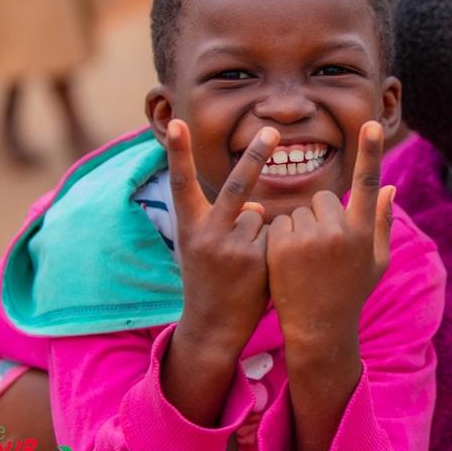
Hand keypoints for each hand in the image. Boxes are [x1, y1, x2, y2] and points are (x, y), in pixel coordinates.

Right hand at [166, 119, 276, 351]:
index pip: (182, 182)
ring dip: (259, 233)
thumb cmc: (210, 279)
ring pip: (260, 218)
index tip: (177, 123)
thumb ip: (226, 221)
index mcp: (189, 226)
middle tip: (272, 130)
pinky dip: (271, 246)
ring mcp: (233, 248)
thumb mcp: (203, 246)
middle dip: (256, 156)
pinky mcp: (257, 261)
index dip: (178, 152)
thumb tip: (256, 207)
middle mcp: (207, 234)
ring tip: (244, 263)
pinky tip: (257, 271)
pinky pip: (274, 236)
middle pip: (237, 187)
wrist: (213, 326)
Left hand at [266, 121, 394, 450]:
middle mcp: (340, 231)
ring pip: (299, 210)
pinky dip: (281, 238)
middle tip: (322, 251)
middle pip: (324, 197)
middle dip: (321, 216)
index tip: (371, 124)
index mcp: (364, 233)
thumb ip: (382, 222)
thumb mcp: (375, 261)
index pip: (369, 183)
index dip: (371, 152)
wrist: (318, 329)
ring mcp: (310, 238)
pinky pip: (279, 222)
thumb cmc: (351, 294)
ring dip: (299, 228)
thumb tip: (391, 187)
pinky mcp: (283, 245)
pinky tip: (288, 264)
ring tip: (306, 262)